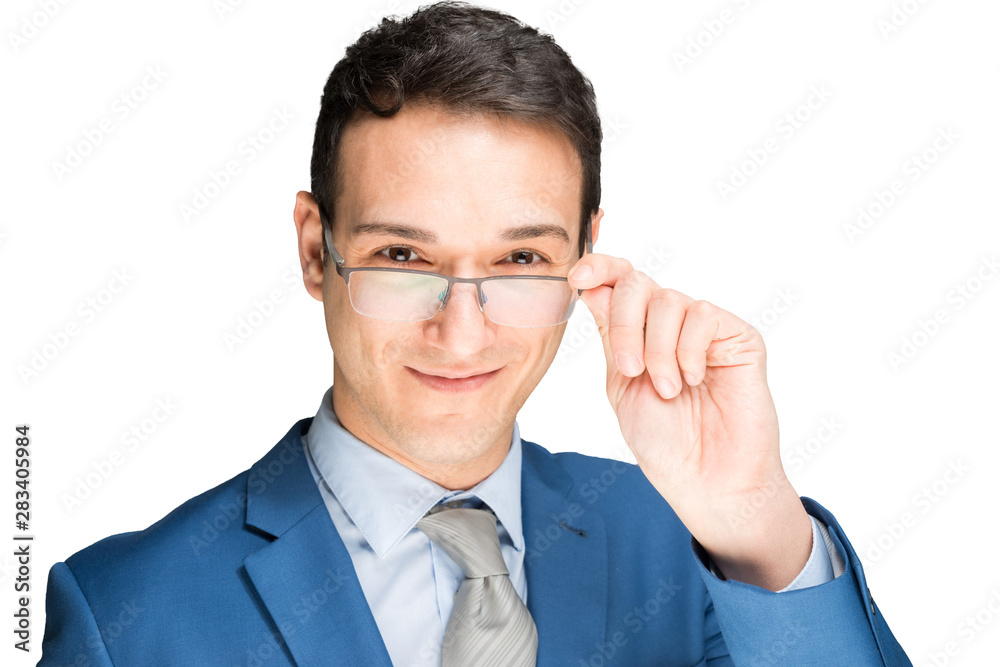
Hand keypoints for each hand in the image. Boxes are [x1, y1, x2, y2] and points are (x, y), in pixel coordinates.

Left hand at [567, 253, 811, 589]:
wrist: (707, 479)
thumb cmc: (665, 443)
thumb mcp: (621, 387)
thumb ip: (610, 337)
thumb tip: (595, 289)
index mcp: (635, 334)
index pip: (617, 282)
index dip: (598, 269)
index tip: (578, 279)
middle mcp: (668, 325)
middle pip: (637, 284)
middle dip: (625, 323)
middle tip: (630, 369)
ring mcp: (704, 329)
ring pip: (669, 300)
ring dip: (658, 348)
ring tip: (667, 389)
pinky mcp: (738, 337)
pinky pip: (703, 315)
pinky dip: (688, 349)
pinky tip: (692, 380)